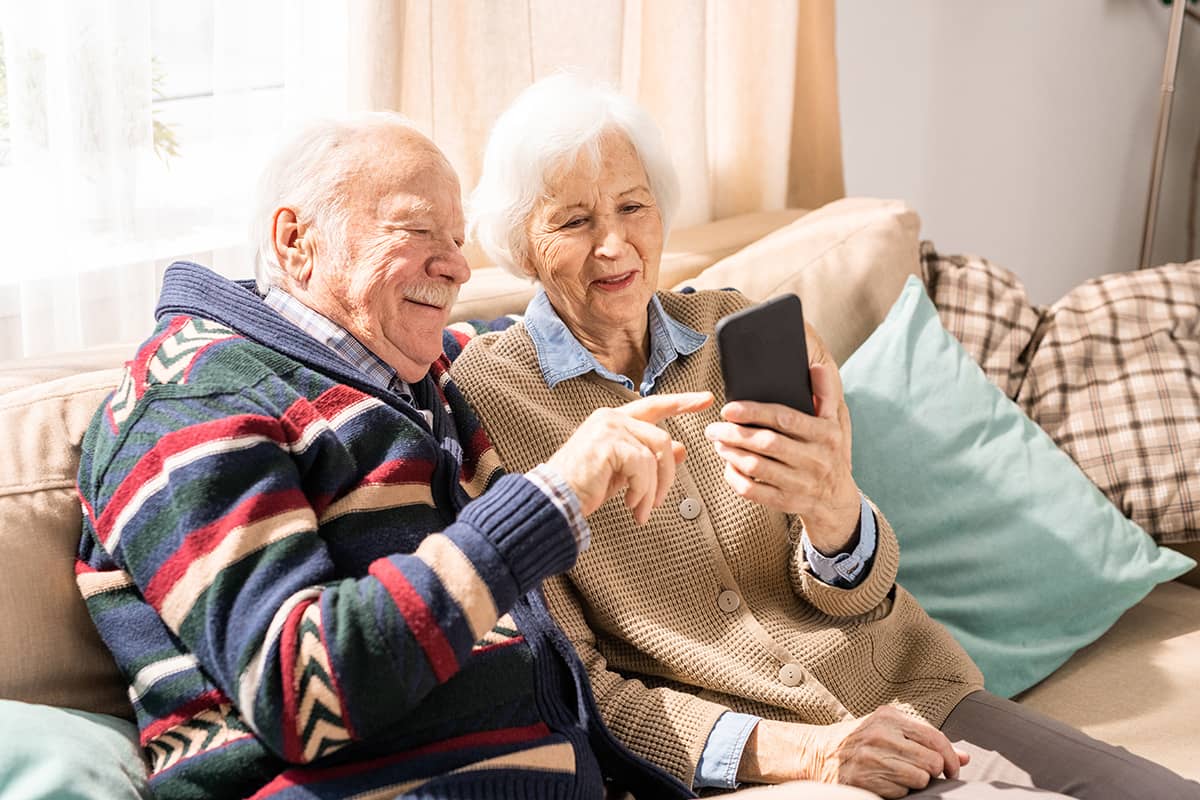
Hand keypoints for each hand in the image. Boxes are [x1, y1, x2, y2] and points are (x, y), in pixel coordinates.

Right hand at [546, 392, 713, 523]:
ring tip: (640, 510)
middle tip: (658, 502)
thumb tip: (682, 449)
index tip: (705, 400)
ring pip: (655, 456)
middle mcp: (611, 417)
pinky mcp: (609, 443)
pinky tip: (631, 505)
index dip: (681, 403)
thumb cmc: (584, 487)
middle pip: (662, 439)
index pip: (654, 406)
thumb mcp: (624, 473)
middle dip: (667, 475)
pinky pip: (642, 467)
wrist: (556, 500)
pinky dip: (642, 491)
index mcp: (614, 420)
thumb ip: (650, 459)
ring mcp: (609, 427)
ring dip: (653, 490)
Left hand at [704, 326, 858, 550]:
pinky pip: (754, 491)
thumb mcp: (836, 422)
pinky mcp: (787, 503)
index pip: (785, 419)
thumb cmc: (830, 452)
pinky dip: (735, 478)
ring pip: (757, 467)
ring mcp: (801, 484)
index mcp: (825, 434)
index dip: (754, 412)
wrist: (837, 500)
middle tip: (714, 428)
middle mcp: (815, 459)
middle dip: (735, 434)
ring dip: (731, 454)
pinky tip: (728, 465)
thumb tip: (817, 366)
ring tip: (718, 442)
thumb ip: (826, 393)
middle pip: (766, 443)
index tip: (729, 408)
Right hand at [739, 708, 970, 797]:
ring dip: (917, 785)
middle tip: (926, 776)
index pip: (935, 738)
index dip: (951, 758)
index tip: (953, 771)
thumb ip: (925, 740)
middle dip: (934, 774)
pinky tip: (887, 784)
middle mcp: (881, 734)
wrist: (816, 753)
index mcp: (889, 717)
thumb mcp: (889, 730)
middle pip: (932, 761)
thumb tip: (965, 758)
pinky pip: (902, 793)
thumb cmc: (859, 741)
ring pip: (920, 779)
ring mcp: (872, 757)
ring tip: (902, 779)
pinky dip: (900, 793)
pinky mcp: (864, 779)